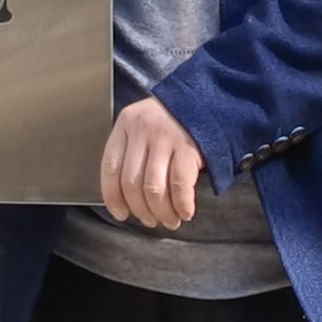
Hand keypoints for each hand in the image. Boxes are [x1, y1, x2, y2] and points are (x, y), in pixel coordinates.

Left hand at [98, 96, 207, 230]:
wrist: (211, 99)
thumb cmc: (175, 119)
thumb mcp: (145, 124)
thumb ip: (134, 151)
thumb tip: (128, 198)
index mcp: (126, 124)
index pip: (110, 167)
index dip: (113, 197)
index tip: (121, 214)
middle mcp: (143, 130)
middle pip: (132, 182)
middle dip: (141, 210)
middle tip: (150, 221)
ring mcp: (166, 138)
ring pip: (154, 188)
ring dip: (162, 212)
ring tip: (170, 220)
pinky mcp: (188, 147)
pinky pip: (180, 186)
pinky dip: (182, 205)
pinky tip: (185, 212)